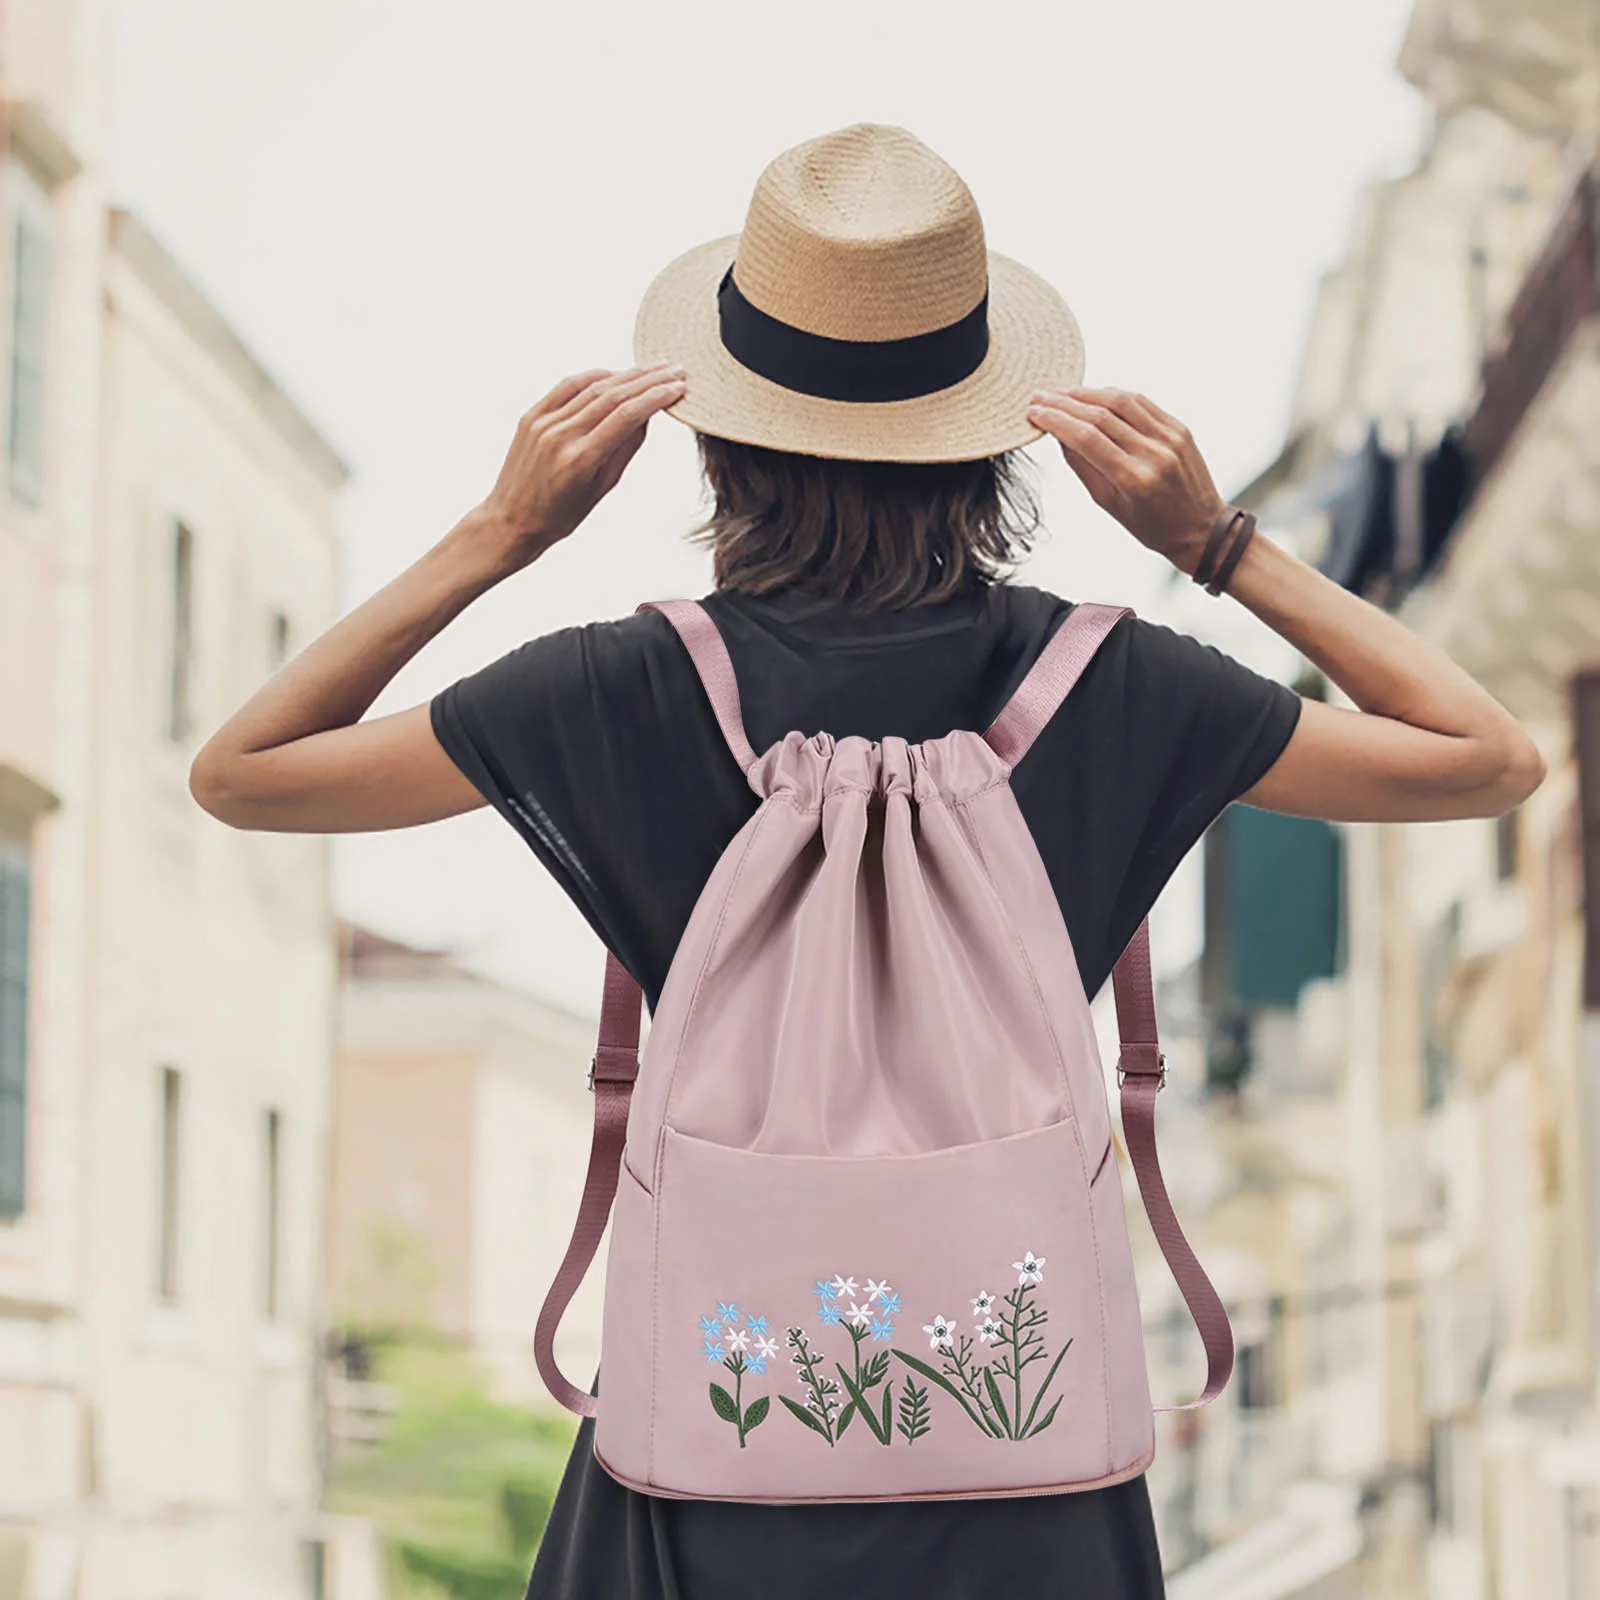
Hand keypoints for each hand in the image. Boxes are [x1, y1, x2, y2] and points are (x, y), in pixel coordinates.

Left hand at [473, 362, 686, 572]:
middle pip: (613, 395)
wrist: (511, 520)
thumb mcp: (602, 488)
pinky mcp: (532, 415)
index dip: (656, 397)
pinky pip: (567, 386)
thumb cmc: (559, 515)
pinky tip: (615, 373)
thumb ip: (625, 448)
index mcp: (581, 459)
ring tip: (653, 368)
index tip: (678, 387)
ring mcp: (543, 422)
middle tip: (675, 370)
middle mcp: (561, 435)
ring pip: (592, 386)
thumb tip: (647, 415)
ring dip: (626, 374)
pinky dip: (594, 377)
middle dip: (648, 380)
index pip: (627, 416)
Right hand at [1027, 387, 1225, 575]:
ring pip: (1121, 401)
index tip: (1034, 413)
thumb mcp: (1109, 505)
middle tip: (1039, 396)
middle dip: (1065, 402)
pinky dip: (1114, 394)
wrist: (1202, 528)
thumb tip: (1059, 435)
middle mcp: (1153, 453)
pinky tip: (1094, 394)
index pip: (1087, 438)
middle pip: (1101, 415)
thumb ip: (1084, 467)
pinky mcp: (1179, 428)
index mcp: (1134, 479)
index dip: (1056, 421)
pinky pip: (1142, 402)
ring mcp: (1169, 437)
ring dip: (1087, 392)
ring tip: (1062, 392)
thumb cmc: (1151, 526)